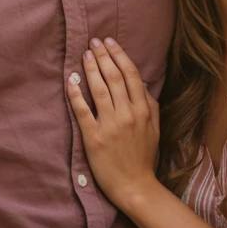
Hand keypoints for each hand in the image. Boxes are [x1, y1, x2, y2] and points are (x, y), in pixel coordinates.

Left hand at [66, 38, 160, 210]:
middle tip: (93, 41)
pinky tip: (71, 80)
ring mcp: (110, 126)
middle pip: (114, 77)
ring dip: (90, 69)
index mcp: (143, 110)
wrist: (135, 186)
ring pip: (99, 89)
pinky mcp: (94, 138)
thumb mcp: (155, 128)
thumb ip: (150, 103)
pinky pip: (82, 111)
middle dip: (103, 56)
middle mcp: (127, 114)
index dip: (119, 55)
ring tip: (84, 54)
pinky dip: (76, 94)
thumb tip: (139, 82)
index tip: (109, 42)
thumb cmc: (144, 157)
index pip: (131, 74)